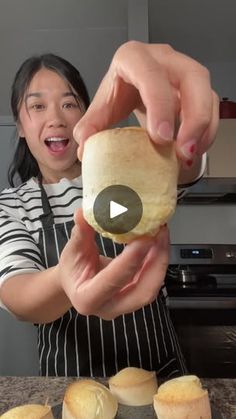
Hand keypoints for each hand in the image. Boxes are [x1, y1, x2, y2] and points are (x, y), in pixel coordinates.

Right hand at [59, 209, 168, 319]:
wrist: (76, 283)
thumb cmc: (72, 269)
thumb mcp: (72, 250)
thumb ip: (80, 233)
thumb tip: (82, 213)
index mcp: (87, 299)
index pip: (112, 282)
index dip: (130, 260)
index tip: (144, 238)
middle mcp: (109, 308)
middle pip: (142, 292)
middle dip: (156, 262)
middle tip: (159, 233)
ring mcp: (125, 306)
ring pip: (151, 287)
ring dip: (160, 260)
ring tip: (161, 234)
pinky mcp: (136, 297)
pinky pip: (152, 281)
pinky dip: (158, 260)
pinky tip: (159, 241)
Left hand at [73, 40, 218, 163]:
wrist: (132, 87)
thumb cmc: (119, 91)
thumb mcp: (103, 107)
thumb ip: (91, 126)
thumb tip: (86, 146)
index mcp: (134, 58)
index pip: (151, 74)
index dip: (160, 105)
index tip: (161, 137)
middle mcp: (164, 60)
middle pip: (192, 78)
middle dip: (193, 117)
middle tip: (182, 150)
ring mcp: (183, 72)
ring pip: (206, 92)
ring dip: (203, 127)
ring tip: (189, 154)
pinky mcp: (196, 89)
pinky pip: (211, 107)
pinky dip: (206, 131)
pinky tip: (194, 149)